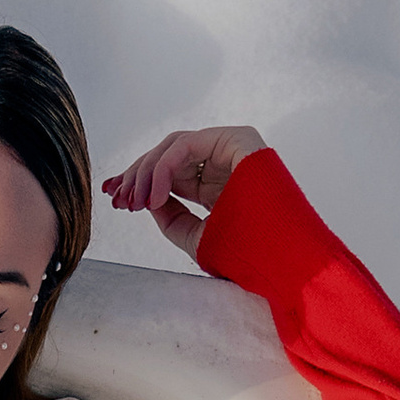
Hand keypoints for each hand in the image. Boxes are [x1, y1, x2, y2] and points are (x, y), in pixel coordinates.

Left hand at [100, 126, 266, 263]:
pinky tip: (152, 196)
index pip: (170, 172)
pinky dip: (163, 168)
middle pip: (168, 155)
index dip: (140, 183)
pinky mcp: (236, 140)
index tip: (116, 200)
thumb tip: (147, 198)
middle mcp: (222, 162)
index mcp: (215, 183)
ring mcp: (231, 148)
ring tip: (133, 201)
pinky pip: (187, 146)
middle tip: (118, 199)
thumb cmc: (248, 255)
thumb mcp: (197, 239)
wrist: (282, 259)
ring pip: (173, 146)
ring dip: (145, 171)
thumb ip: (172, 218)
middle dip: (137, 175)